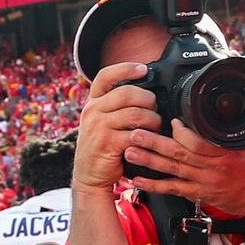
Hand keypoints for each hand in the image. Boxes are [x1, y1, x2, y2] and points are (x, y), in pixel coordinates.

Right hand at [75, 63, 160, 193]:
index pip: (105, 76)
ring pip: (136, 114)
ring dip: (153, 120)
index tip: (143, 69)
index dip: (126, 69)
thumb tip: (143, 90)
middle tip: (154, 109)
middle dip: (148, 100)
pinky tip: (149, 141)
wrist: (89, 175)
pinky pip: (135, 134)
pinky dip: (148, 138)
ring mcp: (98, 127)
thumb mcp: (101, 121)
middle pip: (127, 93)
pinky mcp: (107, 143)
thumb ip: (115, 105)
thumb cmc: (102, 146)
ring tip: (155, 127)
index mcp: (93, 102)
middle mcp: (93, 111)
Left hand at [121, 119, 244, 217]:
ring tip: (130, 151)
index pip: (200, 141)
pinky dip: (155, 185)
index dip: (182, 131)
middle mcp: (213, 167)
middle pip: (179, 154)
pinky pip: (174, 189)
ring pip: (172, 170)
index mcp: (227, 152)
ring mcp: (205, 182)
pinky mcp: (201, 194)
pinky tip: (138, 180)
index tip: (171, 121)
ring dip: (149, 160)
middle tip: (135, 132)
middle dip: (154, 142)